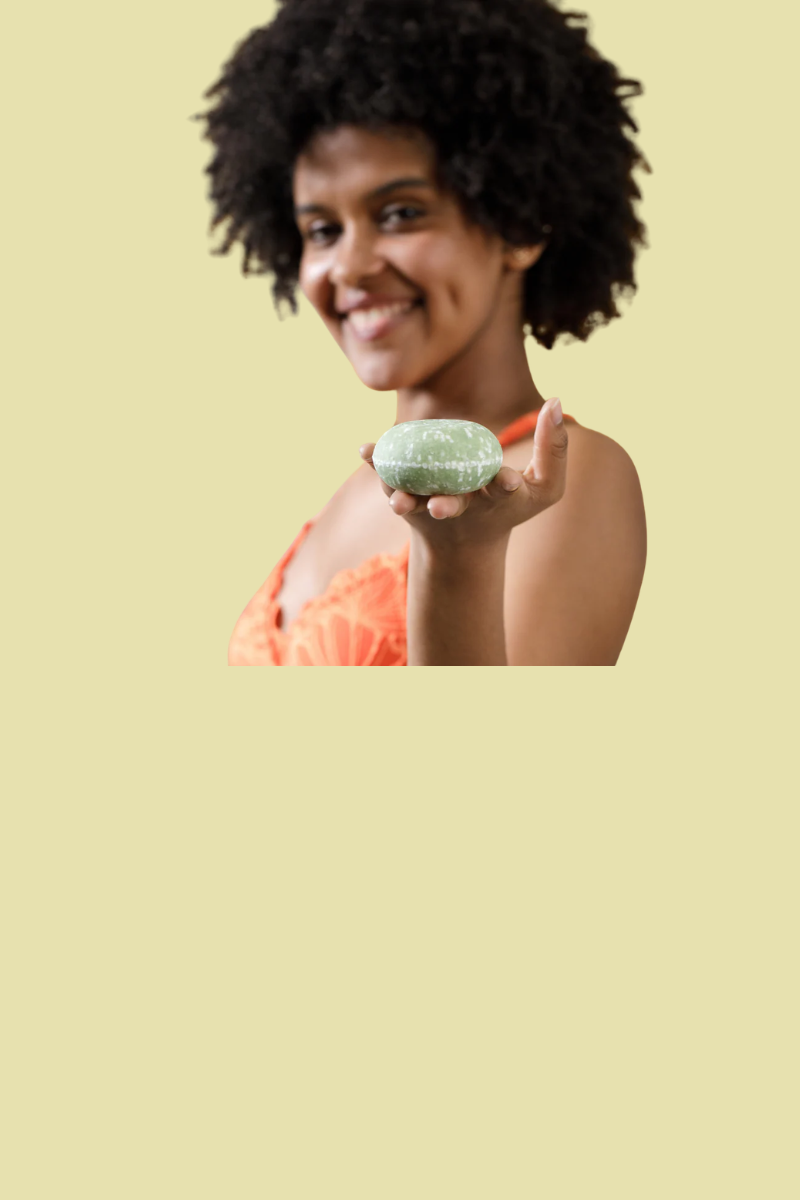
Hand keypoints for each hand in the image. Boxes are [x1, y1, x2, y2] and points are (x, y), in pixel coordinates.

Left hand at [358, 399, 568, 552]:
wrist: (463, 542)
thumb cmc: (510, 506)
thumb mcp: (545, 487)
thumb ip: (556, 449)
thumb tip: (556, 401)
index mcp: (498, 502)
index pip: (503, 492)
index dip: (504, 486)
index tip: (506, 481)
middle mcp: (462, 506)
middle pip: (454, 506)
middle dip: (447, 506)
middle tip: (438, 507)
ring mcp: (430, 504)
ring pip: (415, 502)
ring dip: (404, 500)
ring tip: (395, 500)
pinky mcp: (407, 499)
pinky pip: (389, 481)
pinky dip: (377, 466)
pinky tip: (365, 450)